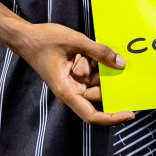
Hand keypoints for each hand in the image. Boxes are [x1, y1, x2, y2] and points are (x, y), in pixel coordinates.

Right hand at [9, 22, 134, 126]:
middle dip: (105, 78)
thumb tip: (121, 63)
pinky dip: (93, 63)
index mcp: (67, 90)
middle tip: (106, 57)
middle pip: (98, 94)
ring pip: (96, 82)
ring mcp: (73, 84)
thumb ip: (99, 52)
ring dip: (98, 67)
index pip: (92, 115)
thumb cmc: (44, 40)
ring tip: (88, 50)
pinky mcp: (74, 76)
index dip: (112, 117)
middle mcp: (71, 91)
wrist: (26, 37)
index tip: (130, 113)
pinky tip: (89, 51)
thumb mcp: (75, 41)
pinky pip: (91, 74)